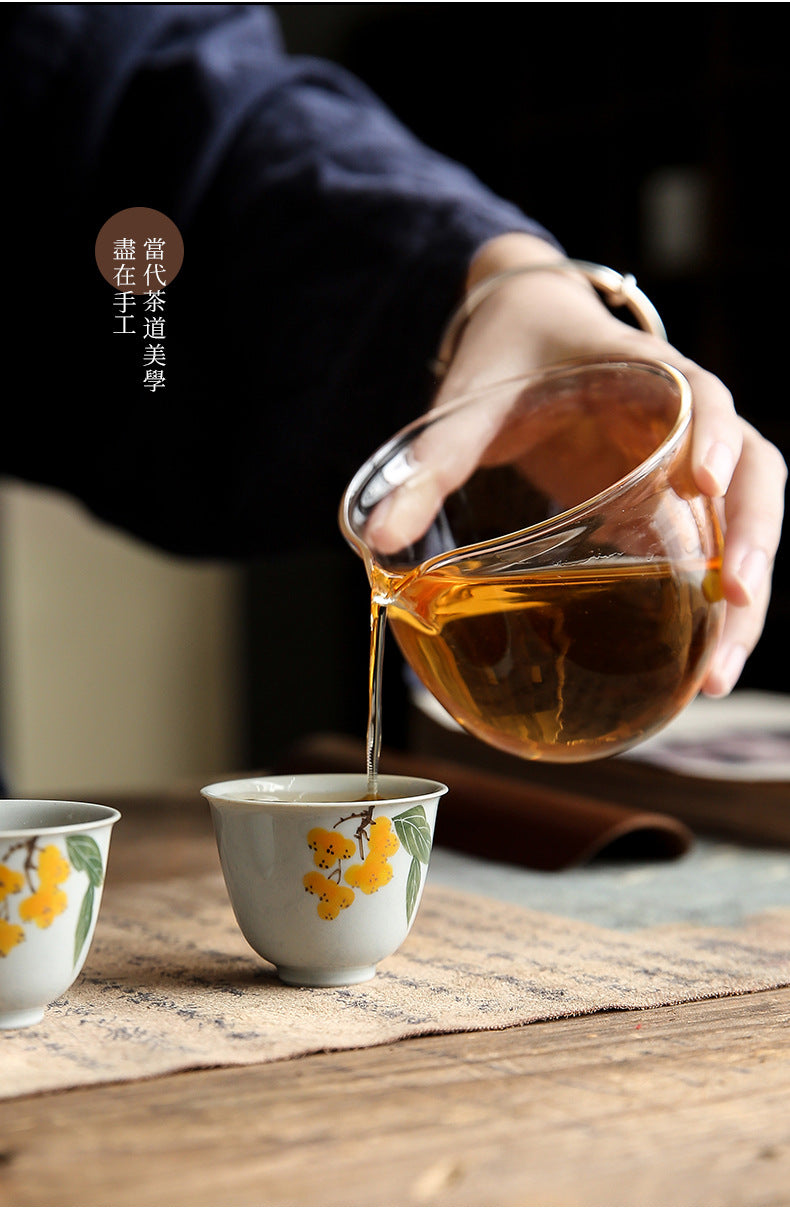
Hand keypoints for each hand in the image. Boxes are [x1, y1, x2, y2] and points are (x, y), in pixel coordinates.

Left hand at [368, 233, 785, 696]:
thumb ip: (428, 465)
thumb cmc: (509, 356)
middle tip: (738, 604)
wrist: (529, 331)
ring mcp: (683, 462)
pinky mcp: (667, 500)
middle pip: (755, 473)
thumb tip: (375, 540)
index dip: (713, 435)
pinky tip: (697, 667)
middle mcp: (682, 418)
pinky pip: (709, 548)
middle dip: (755, 540)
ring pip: (746, 519)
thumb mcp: (468, 403)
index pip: (702, 395)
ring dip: (743, 594)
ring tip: (718, 673)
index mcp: (643, 373)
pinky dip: (711, 603)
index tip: (706, 481)